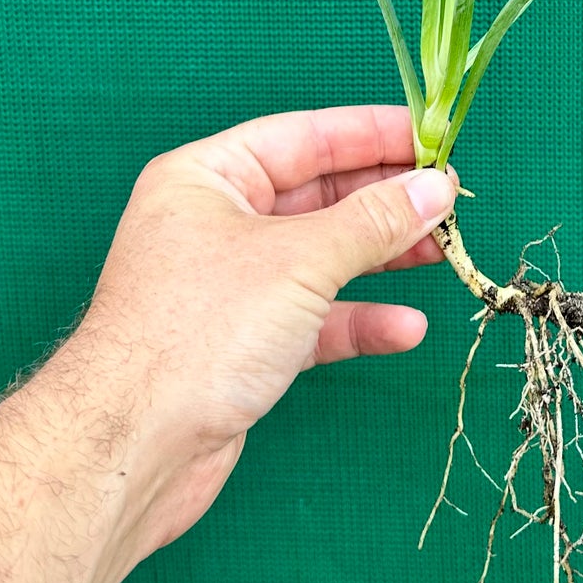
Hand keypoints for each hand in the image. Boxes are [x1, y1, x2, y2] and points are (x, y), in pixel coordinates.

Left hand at [47, 105, 457, 558]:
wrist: (131, 449)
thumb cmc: (196, 333)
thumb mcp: (298, 261)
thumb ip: (372, 221)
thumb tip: (434, 189)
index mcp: (207, 179)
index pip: (302, 137)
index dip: (370, 134)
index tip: (431, 136)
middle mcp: (214, 224)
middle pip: (316, 196)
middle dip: (384, 200)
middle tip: (451, 198)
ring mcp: (228, 286)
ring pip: (320, 257)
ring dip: (381, 257)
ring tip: (444, 253)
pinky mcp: (242, 344)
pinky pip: (313, 318)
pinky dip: (357, 320)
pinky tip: (404, 329)